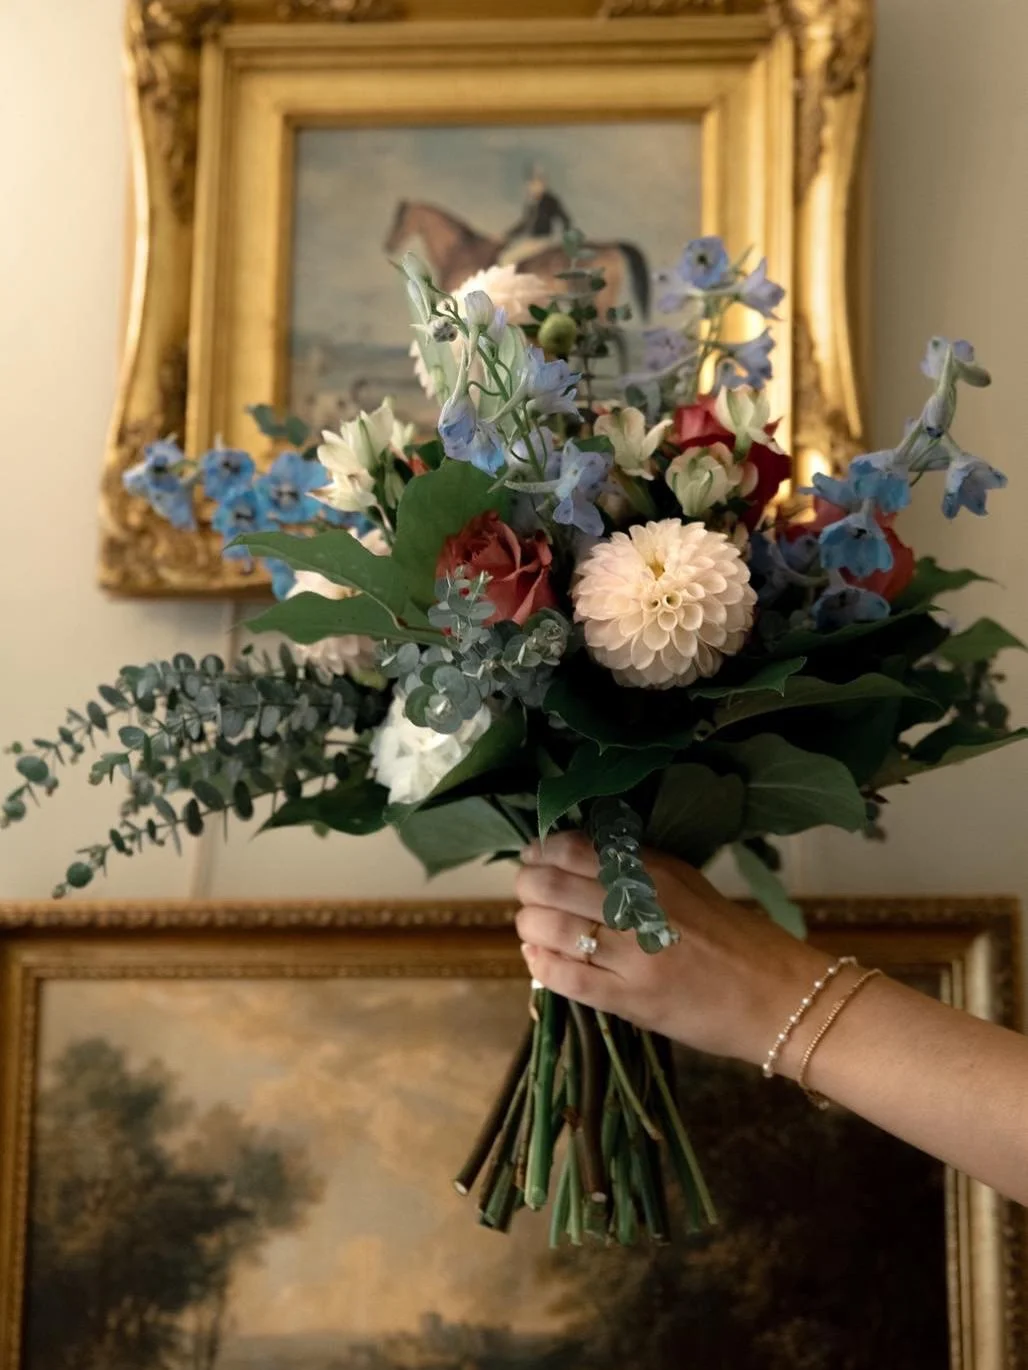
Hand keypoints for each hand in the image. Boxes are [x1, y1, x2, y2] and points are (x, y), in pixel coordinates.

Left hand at [515, 832, 831, 1069]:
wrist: (779, 997)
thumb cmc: (733, 937)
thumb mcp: (686, 883)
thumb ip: (635, 867)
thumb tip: (573, 856)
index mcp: (655, 872)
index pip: (573, 848)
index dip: (541, 852)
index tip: (535, 858)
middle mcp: (640, 906)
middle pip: (550, 886)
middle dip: (527, 888)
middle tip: (529, 894)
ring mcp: (634, 956)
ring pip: (550, 929)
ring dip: (529, 926)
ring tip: (533, 927)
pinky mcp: (632, 1000)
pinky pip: (567, 978)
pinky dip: (541, 965)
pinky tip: (537, 958)